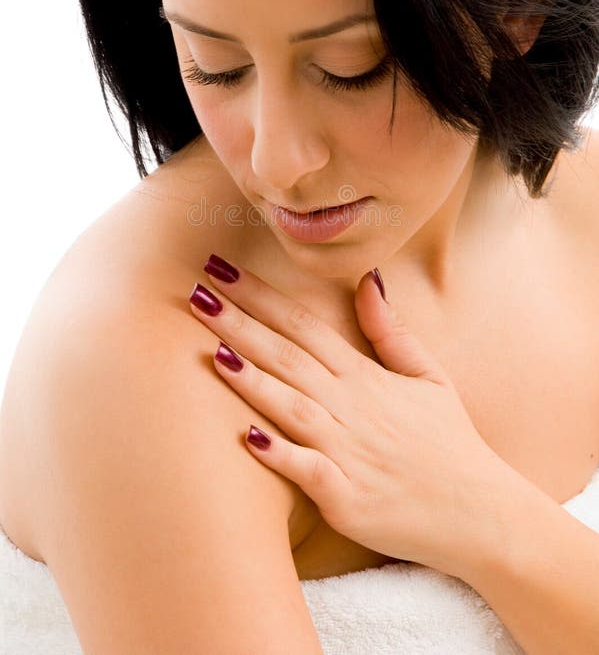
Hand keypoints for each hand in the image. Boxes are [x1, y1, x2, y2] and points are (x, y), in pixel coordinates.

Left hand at [188, 252, 507, 576]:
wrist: (482, 515)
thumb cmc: (450, 444)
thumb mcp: (429, 376)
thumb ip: (390, 330)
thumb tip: (367, 279)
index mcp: (366, 378)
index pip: (305, 326)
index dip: (262, 297)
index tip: (223, 272)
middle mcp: (353, 408)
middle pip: (288, 357)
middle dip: (240, 324)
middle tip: (196, 294)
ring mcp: (350, 453)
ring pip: (293, 407)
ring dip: (252, 380)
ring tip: (211, 352)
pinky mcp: (349, 498)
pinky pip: (309, 472)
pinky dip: (281, 454)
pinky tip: (246, 437)